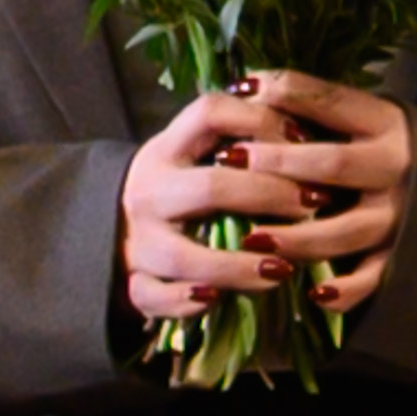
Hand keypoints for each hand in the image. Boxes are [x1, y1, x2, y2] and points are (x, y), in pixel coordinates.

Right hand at [122, 70, 399, 323]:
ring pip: (183, 256)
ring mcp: (137, 240)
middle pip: (211, 188)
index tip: (304, 140)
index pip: (209, 113)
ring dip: (236, 266)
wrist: (102, 224)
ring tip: (282, 270)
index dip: (261, 120)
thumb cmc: (175, 184)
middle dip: (268, 196)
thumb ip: (237, 139)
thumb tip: (307, 131)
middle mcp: (149, 190)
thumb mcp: (194, 151)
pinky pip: (155, 297)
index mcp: (167, 148)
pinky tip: (217, 299)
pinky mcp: (132, 281)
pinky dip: (185, 302)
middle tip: (314, 204)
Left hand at [240, 87, 415, 315]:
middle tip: (230, 161)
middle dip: (279, 163)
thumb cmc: (385, 145)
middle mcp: (397, 166)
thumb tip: (249, 86)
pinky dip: (346, 290)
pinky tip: (313, 295)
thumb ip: (316, 107)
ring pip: (345, 230)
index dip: (287, 95)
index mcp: (386, 123)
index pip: (332, 103)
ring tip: (252, 239)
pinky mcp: (402, 255)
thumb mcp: (365, 116)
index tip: (240, 91)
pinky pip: (373, 278)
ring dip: (298, 237)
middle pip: (334, 164)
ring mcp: (400, 215)